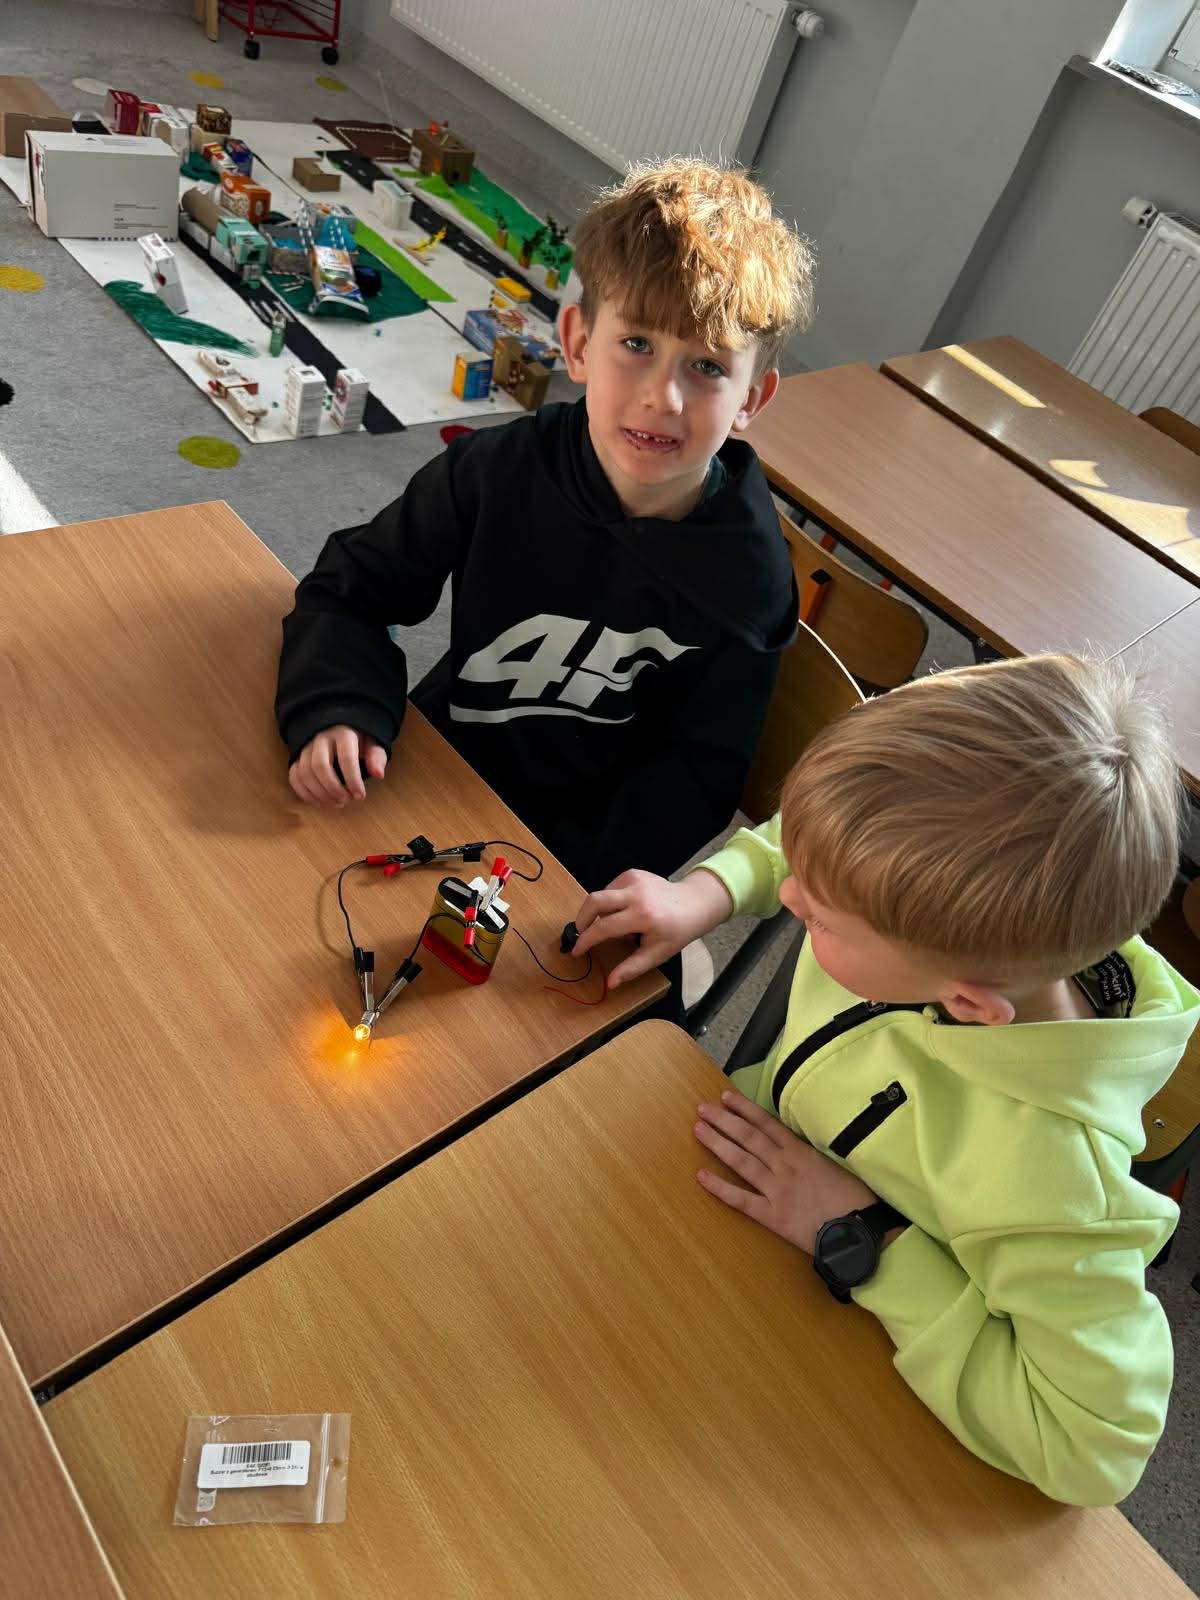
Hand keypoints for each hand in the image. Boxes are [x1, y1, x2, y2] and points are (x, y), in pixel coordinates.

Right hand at [289, 726, 387, 806]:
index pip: (346, 757)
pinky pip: (294, 776)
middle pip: (320, 766)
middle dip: (333, 789)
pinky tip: (319, 803)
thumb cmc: (358, 738)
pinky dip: (305, 793)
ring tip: (336, 803)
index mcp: (343, 733)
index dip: (353, 780)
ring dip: (320, 794)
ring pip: (305, 772)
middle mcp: (321, 738)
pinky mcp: (297, 757)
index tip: (360, 796)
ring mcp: (306, 747)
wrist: (337, 725)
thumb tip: (379, 774)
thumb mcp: (372, 742)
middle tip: (346, 801)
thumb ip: (376, 757)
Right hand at [572, 868, 732, 987]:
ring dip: (600, 912)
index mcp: (643, 916)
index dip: (585, 940)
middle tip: (581, 933)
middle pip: (594, 901)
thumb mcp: (657, 954)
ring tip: (616, 925)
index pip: (603, 927)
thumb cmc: (676, 932)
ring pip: (601, 895)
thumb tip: (610, 983)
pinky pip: (610, 888)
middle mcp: (636, 894)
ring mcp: (634, 879)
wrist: (694, 904)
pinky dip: (610, 902)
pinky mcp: (633, 873)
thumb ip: (631, 968)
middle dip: (581, 919)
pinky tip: (624, 910)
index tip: (577, 950)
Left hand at [694, 1088, 876, 1254]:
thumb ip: (812, 1155)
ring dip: (718, 1144)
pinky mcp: (773, 1216)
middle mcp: (785, 1166)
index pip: (767, 1124)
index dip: (745, 1109)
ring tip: (698, 1129)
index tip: (726, 1097)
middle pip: (749, 1138)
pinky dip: (720, 1188)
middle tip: (702, 1108)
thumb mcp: (836, 1165)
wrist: (862, 1230)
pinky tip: (701, 1176)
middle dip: (724, 1121)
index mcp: (802, 1152)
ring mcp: (777, 1190)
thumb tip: (797, 1146)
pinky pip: (741, 1199)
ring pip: (741, 1161)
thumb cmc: (856, 1198)